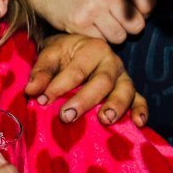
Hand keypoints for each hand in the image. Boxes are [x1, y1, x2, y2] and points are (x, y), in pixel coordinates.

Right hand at [19, 0, 154, 43]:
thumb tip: (150, 13)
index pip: (149, 3)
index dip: (142, 12)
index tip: (129, 12)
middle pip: (138, 24)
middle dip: (129, 28)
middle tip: (114, 23)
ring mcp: (93, 7)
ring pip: (121, 36)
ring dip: (112, 36)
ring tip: (100, 26)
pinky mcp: (81, 23)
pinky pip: (103, 41)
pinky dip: (97, 39)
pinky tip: (88, 28)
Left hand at [26, 34, 146, 126]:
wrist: (77, 49)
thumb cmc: (64, 54)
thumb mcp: (50, 55)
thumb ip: (41, 72)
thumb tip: (31, 90)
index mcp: (93, 49)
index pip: (76, 70)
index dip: (59, 86)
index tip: (42, 101)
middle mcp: (111, 62)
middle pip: (102, 82)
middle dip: (84, 100)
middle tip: (67, 116)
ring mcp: (124, 77)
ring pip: (124, 91)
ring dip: (116, 106)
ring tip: (105, 120)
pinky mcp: (131, 91)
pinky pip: (140, 100)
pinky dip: (141, 110)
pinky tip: (138, 123)